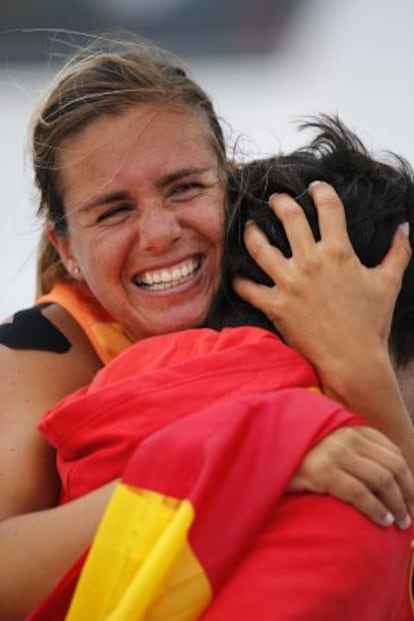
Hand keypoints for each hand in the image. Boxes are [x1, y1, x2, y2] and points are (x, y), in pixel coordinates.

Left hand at [233, 181, 410, 389]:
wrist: (353, 360)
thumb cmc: (372, 323)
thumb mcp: (388, 283)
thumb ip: (398, 252)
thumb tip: (404, 227)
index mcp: (339, 252)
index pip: (328, 207)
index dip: (321, 191)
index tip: (314, 187)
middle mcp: (311, 262)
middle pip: (288, 217)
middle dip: (280, 201)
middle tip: (276, 198)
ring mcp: (290, 283)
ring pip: (259, 246)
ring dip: (251, 232)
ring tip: (249, 226)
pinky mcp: (275, 306)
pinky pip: (248, 288)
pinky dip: (238, 280)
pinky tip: (235, 274)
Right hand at [288, 425, 413, 528]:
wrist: (263, 449)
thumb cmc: (297, 451)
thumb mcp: (327, 440)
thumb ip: (351, 447)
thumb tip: (381, 474)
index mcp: (351, 427)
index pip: (392, 451)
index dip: (407, 476)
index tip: (410, 495)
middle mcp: (347, 437)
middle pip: (393, 466)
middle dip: (408, 492)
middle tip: (410, 513)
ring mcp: (335, 452)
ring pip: (382, 480)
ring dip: (397, 505)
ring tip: (400, 522)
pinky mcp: (323, 471)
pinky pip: (361, 494)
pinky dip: (377, 510)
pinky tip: (382, 520)